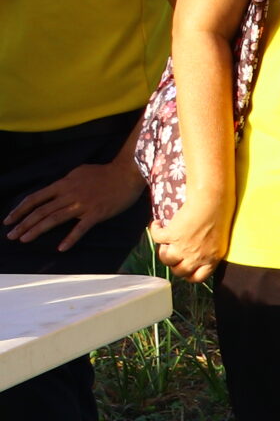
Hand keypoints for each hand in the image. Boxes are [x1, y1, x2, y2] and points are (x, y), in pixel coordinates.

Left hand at [7, 160, 145, 249]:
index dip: (20, 210)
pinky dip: (70, 238)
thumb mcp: (79, 172)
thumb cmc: (105, 173)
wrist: (128, 173)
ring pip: (54, 218)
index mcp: (63, 184)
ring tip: (24, 239)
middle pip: (41, 210)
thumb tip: (55, 192)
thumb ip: (66, 184)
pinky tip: (61, 248)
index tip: (8, 220)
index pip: (36, 198)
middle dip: (24, 223)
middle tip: (11, 235)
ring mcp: (82, 204)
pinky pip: (81, 228)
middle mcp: (69, 194)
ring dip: (37, 230)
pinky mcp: (96, 213)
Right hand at [151, 196, 230, 282]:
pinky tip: (157, 224)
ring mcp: (183, 248)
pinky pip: (157, 238)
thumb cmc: (221, 214)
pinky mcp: (172, 236)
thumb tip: (200, 253)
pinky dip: (155, 230)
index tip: (185, 267)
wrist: (212, 201)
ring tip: (166, 242)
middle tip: (174, 253)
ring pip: (166, 259)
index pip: (198, 277)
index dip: (189, 273)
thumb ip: (210, 250)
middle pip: (179, 271)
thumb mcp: (221, 239)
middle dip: (174, 264)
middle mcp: (197, 257)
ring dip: (163, 251)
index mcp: (212, 258)